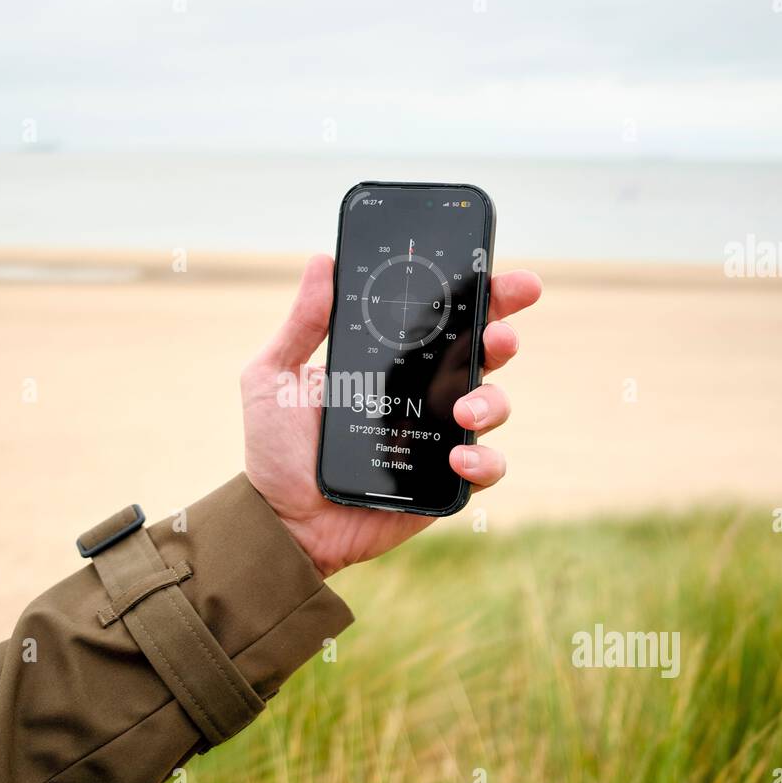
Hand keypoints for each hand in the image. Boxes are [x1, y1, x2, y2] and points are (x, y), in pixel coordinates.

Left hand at [241, 254, 541, 577]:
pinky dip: (483, 461)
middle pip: (483, 353)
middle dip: (504, 334)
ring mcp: (438, 438)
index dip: (482, 294)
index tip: (507, 278)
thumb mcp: (274, 377)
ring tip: (464, 410)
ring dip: (492, 401)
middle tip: (500, 334)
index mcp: (392, 361)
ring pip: (493, 406)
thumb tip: (322, 262)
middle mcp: (423, 394)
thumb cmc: (277, 450)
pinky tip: (458, 458)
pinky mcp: (443, 483)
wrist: (280, 521)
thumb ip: (300, 325)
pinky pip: (485, 468)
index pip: (445, 318)